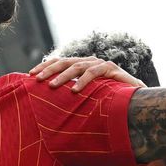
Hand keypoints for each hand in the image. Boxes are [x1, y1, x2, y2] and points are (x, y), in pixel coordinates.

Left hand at [29, 56, 146, 91]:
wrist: (136, 100)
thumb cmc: (108, 100)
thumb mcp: (86, 97)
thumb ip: (71, 95)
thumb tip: (48, 103)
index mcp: (81, 66)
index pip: (59, 62)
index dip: (45, 66)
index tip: (30, 75)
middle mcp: (89, 62)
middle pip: (65, 62)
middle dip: (48, 70)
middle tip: (36, 79)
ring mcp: (100, 64)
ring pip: (77, 66)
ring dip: (63, 76)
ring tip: (51, 86)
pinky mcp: (112, 69)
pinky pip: (94, 73)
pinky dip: (83, 81)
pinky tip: (74, 91)